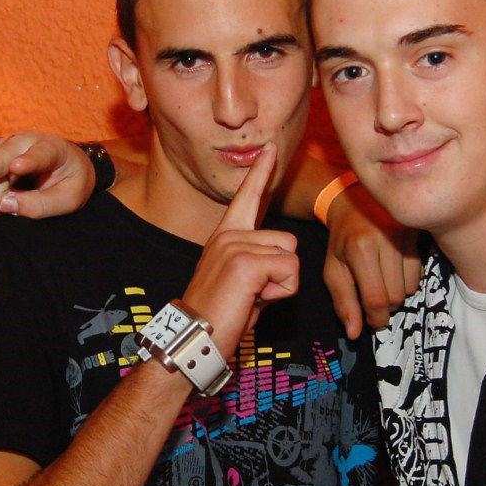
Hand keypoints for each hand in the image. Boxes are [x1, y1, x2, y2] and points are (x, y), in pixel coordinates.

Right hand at [0, 133, 94, 217]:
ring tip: (17, 200)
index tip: (17, 167)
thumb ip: (41, 205)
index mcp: (52, 149)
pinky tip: (6, 199)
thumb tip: (4, 205)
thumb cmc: (70, 182)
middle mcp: (22, 144)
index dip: (28, 162)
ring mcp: (1, 151)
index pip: (40, 155)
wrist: (64, 167)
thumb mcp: (69, 199)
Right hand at [182, 145, 299, 358]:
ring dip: (280, 285)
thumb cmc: (218, 316)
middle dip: (281, 274)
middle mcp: (229, 234)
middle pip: (287, 241)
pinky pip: (288, 271)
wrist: (194, 338)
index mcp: (225, 236)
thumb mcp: (240, 283)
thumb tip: (282, 267)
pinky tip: (252, 300)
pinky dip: (279, 293)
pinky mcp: (246, 262)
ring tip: (250, 297)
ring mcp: (235, 245)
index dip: (260, 172)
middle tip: (252, 294)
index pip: (247, 197)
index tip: (269, 148)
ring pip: (290, 257)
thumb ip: (259, 264)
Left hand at [323, 181, 420, 338]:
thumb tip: (354, 334)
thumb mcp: (333, 270)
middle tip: (373, 299)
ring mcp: (406, 235)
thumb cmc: (342, 241)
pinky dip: (407, 281)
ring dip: (397, 294)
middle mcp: (386, 240)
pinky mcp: (418, 234)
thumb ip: (343, 303)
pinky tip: (394, 270)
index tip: (370, 321)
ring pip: (410, 288)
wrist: (356, 203)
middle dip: (385, 307)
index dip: (375, 318)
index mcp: (360, 249)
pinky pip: (419, 274)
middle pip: (395, 297)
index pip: (376, 298)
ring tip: (382, 281)